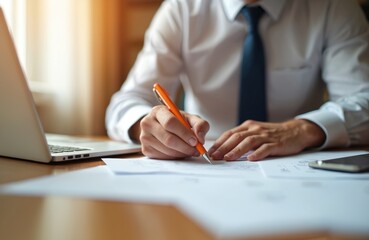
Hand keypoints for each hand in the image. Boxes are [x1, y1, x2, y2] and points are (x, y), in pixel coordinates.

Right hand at [132, 106, 209, 158]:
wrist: (161, 127)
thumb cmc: (178, 122)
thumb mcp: (189, 118)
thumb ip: (199, 124)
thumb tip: (200, 138)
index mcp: (158, 111)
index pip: (170, 123)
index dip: (184, 133)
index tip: (195, 141)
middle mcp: (147, 123)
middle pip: (168, 139)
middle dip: (185, 147)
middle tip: (196, 150)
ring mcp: (144, 137)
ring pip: (166, 150)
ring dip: (182, 153)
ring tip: (190, 151)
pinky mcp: (145, 150)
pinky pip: (163, 157)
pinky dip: (175, 157)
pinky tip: (180, 152)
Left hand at [208, 119, 324, 160]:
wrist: (296, 131)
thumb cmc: (273, 134)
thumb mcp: (255, 133)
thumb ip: (242, 139)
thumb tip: (225, 150)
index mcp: (248, 127)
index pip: (230, 134)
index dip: (219, 142)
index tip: (210, 152)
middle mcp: (255, 129)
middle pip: (236, 137)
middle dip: (224, 147)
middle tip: (214, 156)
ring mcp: (266, 136)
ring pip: (249, 142)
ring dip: (237, 150)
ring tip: (228, 158)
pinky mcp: (276, 143)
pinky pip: (266, 148)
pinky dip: (258, 153)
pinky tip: (251, 159)